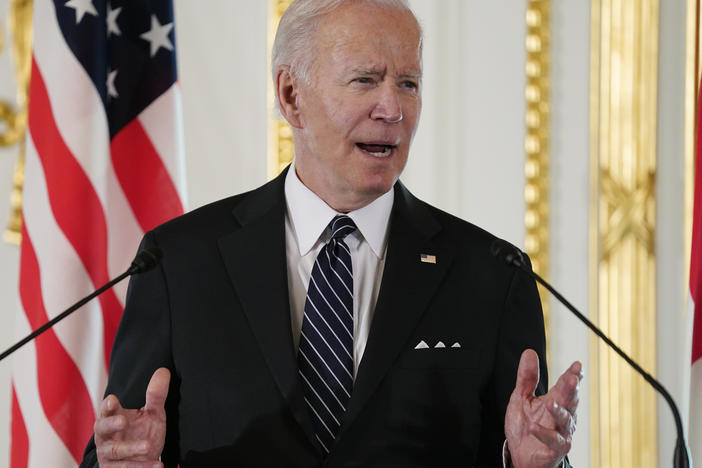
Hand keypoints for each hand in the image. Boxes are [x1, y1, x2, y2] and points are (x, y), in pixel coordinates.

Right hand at [95, 368, 169, 467]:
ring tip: (149, 446)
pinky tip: (159, 465)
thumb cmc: (143, 432)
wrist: (144, 458)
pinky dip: (142, 467)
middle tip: (123, 420)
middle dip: (110, 424)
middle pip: (101, 429)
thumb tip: (163, 371)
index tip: (113, 400)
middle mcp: (106, 436)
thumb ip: (156, 396)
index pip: (106, 409)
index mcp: (113, 417)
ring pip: (115, 451)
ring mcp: (108, 454)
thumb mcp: (152, 414)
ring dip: (131, 448)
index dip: (108, 405)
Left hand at [504, 350, 581, 467]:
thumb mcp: (521, 397)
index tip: (577, 365)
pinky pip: (554, 441)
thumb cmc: (525, 424)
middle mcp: (561, 415)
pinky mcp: (557, 448)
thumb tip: (529, 352)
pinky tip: (534, 427)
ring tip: (550, 403)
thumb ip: (526, 377)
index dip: (572, 375)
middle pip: (569, 400)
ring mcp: (561, 431)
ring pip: (566, 420)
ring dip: (560, 411)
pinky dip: (544, 434)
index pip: (566, 385)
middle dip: (571, 390)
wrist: (521, 453)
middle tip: (572, 378)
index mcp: (555, 399)